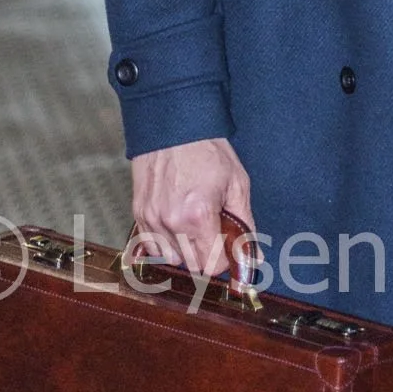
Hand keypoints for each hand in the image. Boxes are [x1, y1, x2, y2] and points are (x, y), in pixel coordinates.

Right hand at [129, 137, 253, 276]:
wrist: (174, 126)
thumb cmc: (207, 150)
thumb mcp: (236, 183)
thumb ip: (245, 224)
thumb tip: (253, 256)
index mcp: (199, 216)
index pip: (211, 265)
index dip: (223, 259)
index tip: (226, 246)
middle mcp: (171, 223)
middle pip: (191, 265)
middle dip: (205, 254)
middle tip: (212, 231)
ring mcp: (152, 219)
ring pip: (171, 258)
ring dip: (184, 250)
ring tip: (192, 225)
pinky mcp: (139, 214)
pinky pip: (151, 246)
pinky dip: (164, 241)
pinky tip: (175, 223)